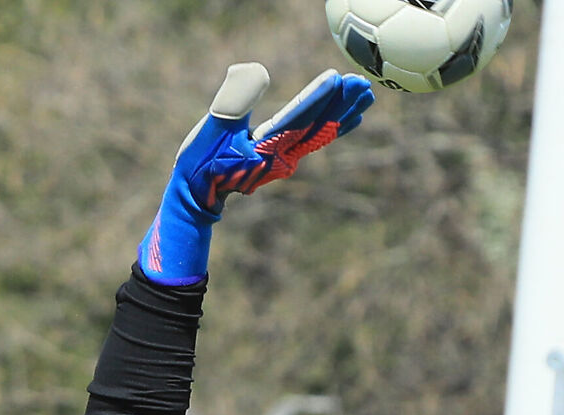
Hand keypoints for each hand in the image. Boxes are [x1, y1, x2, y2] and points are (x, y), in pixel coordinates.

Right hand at [142, 66, 373, 285]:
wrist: (197, 194)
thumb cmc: (201, 162)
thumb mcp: (212, 128)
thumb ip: (235, 100)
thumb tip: (258, 72)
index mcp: (264, 149)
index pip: (295, 120)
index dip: (316, 99)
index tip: (337, 80)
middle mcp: (281, 156)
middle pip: (317, 127)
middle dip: (341, 105)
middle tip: (363, 85)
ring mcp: (284, 159)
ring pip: (320, 134)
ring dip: (344, 114)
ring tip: (366, 96)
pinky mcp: (282, 158)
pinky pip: (314, 141)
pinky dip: (334, 128)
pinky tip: (350, 119)